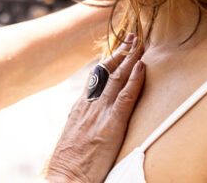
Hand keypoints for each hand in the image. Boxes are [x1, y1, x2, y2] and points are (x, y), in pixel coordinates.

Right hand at [43, 35, 144, 182]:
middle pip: (107, 72)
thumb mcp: (73, 137)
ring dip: (130, 58)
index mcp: (79, 108)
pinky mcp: (111, 124)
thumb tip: (90, 121)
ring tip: (140, 44)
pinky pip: (126, 97)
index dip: (109, 62)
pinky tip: (142, 67)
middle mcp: (88, 105)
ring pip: (117, 79)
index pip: (96, 78)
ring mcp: (99, 113)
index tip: (118, 50)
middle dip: (121, 53)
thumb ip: (83, 124)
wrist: (64, 177)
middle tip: (132, 37)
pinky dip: (135, 80)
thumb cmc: (69, 164)